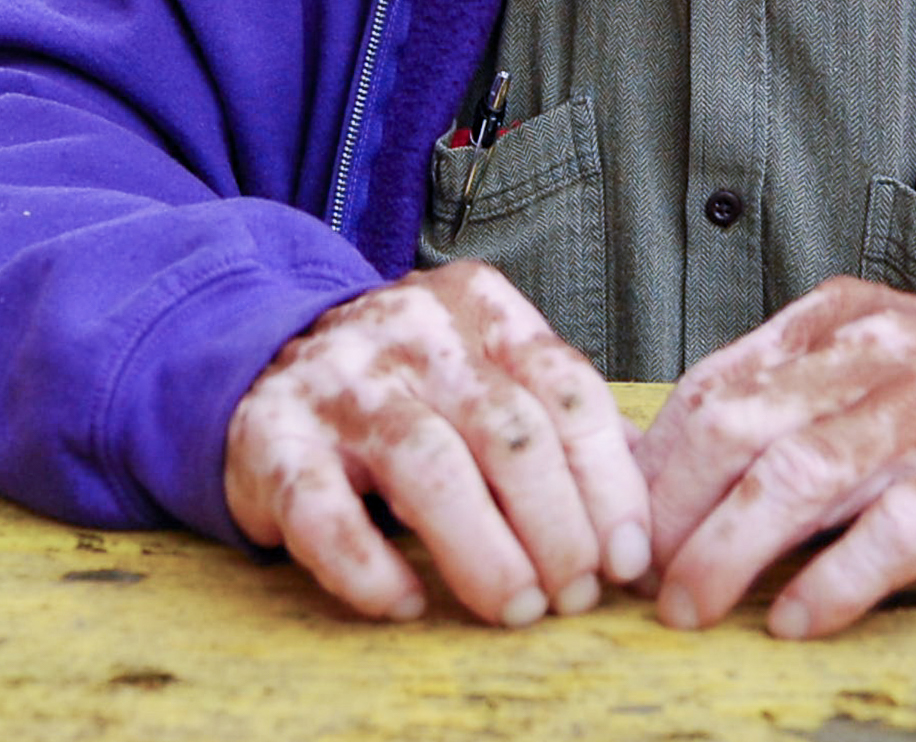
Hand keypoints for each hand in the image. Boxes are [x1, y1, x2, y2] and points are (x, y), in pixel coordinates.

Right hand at [224, 260, 652, 626]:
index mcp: (479, 309)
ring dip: (484, 552)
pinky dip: (368, 567)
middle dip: (557, 528)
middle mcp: (411, 332)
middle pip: (509, 432)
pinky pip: (321, 509)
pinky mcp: (270, 435)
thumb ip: (562, 425)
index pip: (567, 391)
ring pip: (429, 466)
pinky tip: (405, 604)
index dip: (609, 484)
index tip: (628, 560)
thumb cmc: (411, 388)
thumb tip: (651, 519)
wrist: (265, 357)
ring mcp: (337, 380)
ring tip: (517, 607)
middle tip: (572, 596)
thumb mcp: (488, 374)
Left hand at [637, 277, 915, 639]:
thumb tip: (645, 465)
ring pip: (801, 474)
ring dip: (730, 549)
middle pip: (741, 426)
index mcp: (834, 319)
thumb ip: (771, 403)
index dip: (654, 465)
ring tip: (693, 605)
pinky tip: (792, 619)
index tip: (619, 526)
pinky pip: (895, 532)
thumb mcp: (858, 372)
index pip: (714, 386)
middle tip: (643, 578)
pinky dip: (834, 581)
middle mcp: (879, 352)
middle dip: (674, 509)